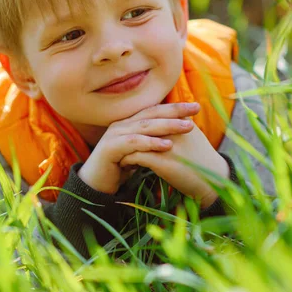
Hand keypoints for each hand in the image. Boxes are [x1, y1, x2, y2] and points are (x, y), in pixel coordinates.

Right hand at [78, 102, 200, 193]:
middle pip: (152, 114)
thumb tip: (174, 137)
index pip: (154, 110)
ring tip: (187, 127)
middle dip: (175, 111)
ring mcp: (115, 134)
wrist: (96, 185)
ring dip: (168, 125)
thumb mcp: (140, 153)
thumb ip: (152, 143)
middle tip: (195, 110)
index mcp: (129, 122)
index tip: (196, 107)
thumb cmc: (119, 168)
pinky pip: (134, 142)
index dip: (175, 107)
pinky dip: (151, 143)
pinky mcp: (110, 147)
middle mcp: (122, 124)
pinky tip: (167, 145)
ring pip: (145, 126)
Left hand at [119, 121, 229, 207]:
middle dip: (129, 132)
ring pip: (136, 139)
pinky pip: (136, 156)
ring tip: (118, 153)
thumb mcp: (193, 135)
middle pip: (142, 124)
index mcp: (180, 121)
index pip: (153, 114)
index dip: (139, 122)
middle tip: (120, 140)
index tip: (130, 130)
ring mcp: (166, 144)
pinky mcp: (161, 161)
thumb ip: (180, 122)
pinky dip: (128, 159)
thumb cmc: (203, 159)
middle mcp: (172, 129)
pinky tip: (123, 165)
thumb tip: (168, 116)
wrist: (214, 181)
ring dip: (125, 146)